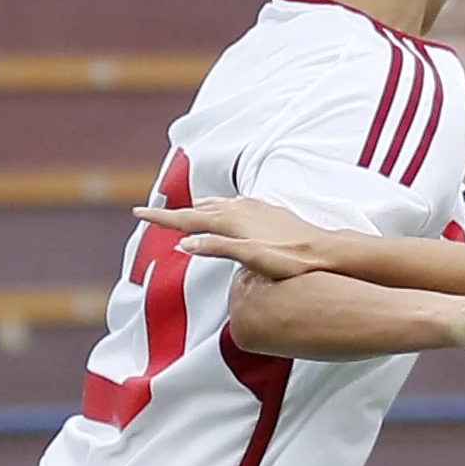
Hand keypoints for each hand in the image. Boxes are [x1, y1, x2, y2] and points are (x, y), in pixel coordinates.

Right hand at [136, 192, 342, 279]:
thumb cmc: (290, 261)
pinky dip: (219, 207)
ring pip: (216, 204)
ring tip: (185, 211)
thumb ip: (217, 248)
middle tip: (154, 214)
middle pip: (198, 208)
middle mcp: (240, 209)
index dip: (161, 217)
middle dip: (175, 212)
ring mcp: (255, 207)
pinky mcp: (268, 210)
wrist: (326, 252)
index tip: (138, 212)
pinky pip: (233, 204)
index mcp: (230, 220)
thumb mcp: (252, 258)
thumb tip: (184, 244)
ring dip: (197, 207)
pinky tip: (226, 210)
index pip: (187, 219)